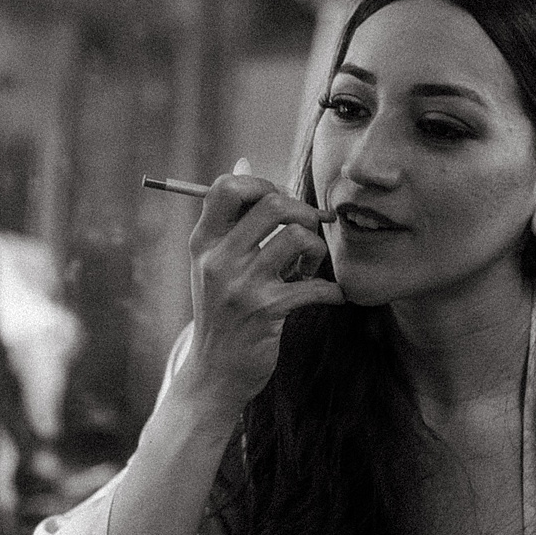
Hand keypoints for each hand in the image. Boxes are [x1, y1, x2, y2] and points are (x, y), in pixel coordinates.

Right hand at [180, 158, 341, 410]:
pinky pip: (315, 286)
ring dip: (317, 251)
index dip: (261, 183)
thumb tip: (244, 161)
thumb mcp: (214, 262)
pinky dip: (331, 292)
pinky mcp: (266, 312)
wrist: (213, 374)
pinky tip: (330, 298)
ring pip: (298, 238)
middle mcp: (218, 259)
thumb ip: (231, 216)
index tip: (277, 203)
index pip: (226, 186)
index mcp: (203, 242)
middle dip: (303, 212)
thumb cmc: (221, 311)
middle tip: (308, 232)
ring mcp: (241, 286)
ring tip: (310, 269)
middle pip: (273, 203)